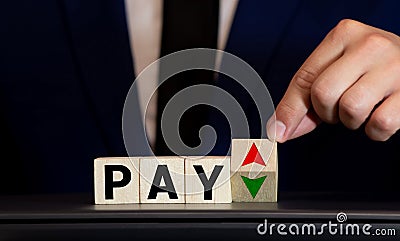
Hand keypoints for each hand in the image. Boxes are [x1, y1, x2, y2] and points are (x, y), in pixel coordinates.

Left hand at [267, 19, 399, 141]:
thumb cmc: (371, 68)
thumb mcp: (338, 69)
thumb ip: (307, 97)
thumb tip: (279, 129)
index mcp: (344, 34)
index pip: (304, 77)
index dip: (289, 110)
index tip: (277, 133)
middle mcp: (369, 45)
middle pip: (323, 94)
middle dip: (326, 113)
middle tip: (340, 107)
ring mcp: (394, 66)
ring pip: (350, 109)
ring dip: (351, 121)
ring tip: (363, 107)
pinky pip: (379, 125)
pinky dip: (375, 131)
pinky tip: (381, 113)